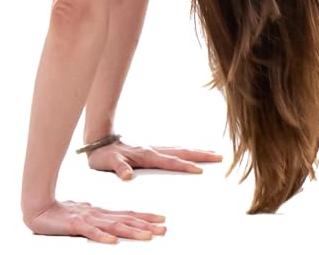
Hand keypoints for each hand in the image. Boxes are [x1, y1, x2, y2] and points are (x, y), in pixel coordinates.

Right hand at [23, 199, 167, 241]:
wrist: (40, 207)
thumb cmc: (62, 212)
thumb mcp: (85, 215)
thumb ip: (98, 218)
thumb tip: (109, 220)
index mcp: (103, 213)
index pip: (129, 214)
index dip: (146, 217)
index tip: (162, 219)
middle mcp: (100, 215)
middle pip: (127, 220)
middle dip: (147, 225)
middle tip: (164, 229)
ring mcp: (88, 219)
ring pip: (115, 226)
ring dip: (132, 232)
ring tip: (147, 236)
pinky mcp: (75, 225)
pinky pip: (91, 233)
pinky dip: (103, 237)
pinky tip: (113, 241)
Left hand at [87, 141, 223, 180]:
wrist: (99, 141)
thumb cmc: (103, 155)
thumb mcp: (108, 163)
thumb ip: (119, 169)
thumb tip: (128, 177)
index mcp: (146, 155)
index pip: (170, 162)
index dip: (185, 166)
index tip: (200, 171)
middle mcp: (153, 150)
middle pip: (182, 152)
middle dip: (201, 155)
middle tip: (219, 157)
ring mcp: (154, 148)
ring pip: (180, 149)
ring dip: (197, 152)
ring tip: (213, 153)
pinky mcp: (152, 150)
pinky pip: (174, 150)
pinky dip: (187, 152)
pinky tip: (192, 154)